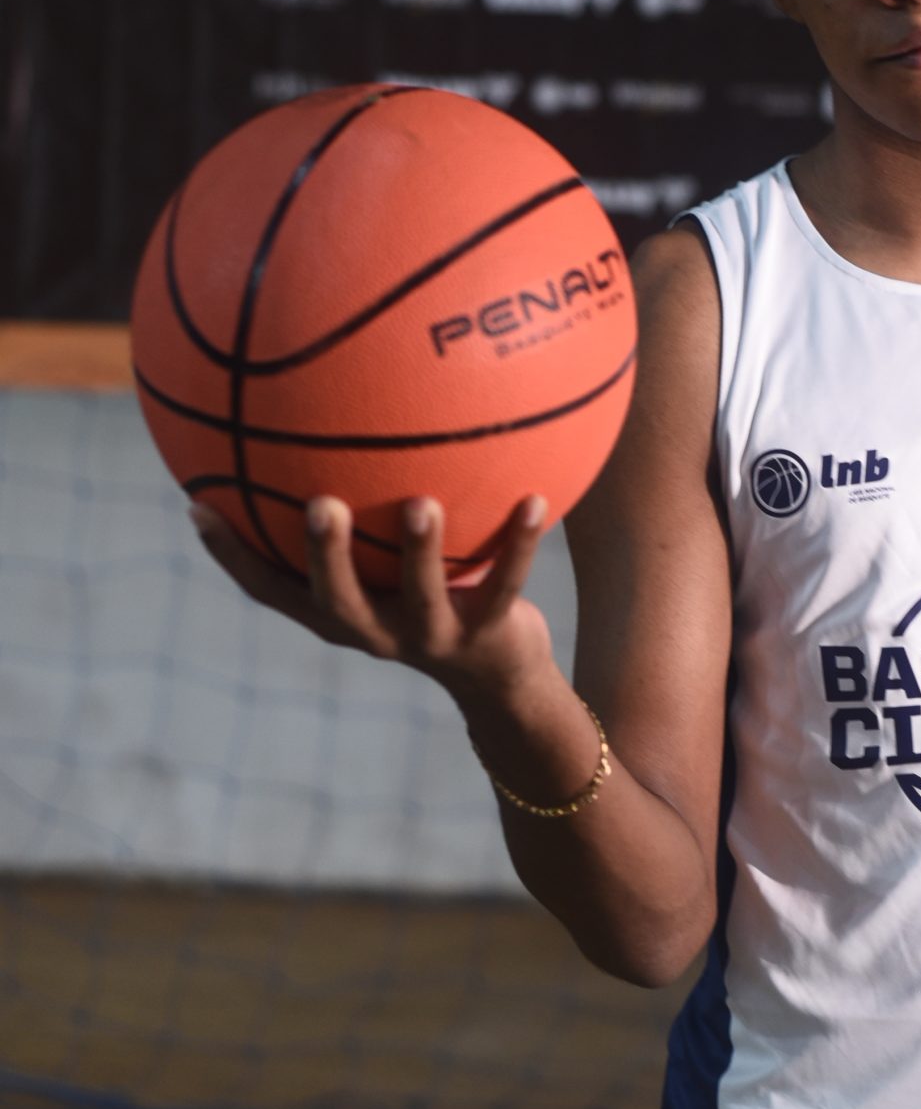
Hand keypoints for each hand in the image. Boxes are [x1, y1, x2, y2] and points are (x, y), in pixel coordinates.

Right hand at [187, 493, 557, 705]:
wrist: (501, 677)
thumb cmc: (431, 598)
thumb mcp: (386, 565)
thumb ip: (358, 517)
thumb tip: (325, 431)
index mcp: (340, 614)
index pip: (272, 591)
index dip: (232, 556)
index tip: (198, 504)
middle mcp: (377, 631)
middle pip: (337, 600)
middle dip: (325, 554)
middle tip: (319, 503)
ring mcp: (432, 636)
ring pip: (420, 597)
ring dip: (420, 551)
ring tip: (421, 504)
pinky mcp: (488, 635)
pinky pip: (507, 582)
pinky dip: (520, 543)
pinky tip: (533, 498)